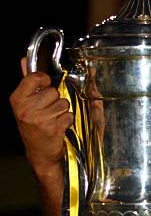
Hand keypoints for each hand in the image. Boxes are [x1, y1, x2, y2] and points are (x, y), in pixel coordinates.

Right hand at [9, 58, 72, 177]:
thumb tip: (25, 60)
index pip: (35, 77)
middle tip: (48, 110)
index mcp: (17, 99)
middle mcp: (26, 109)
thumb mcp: (25, 104)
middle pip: (53, 91)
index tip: (45, 85)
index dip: (44, 80)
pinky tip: (59, 127)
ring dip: (62, 111)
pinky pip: (69, 115)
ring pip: (63, 103)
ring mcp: (39, 120)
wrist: (40, 155)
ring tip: (53, 119)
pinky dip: (67, 120)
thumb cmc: (33, 128)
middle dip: (55, 99)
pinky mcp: (53, 129)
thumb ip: (27, 81)